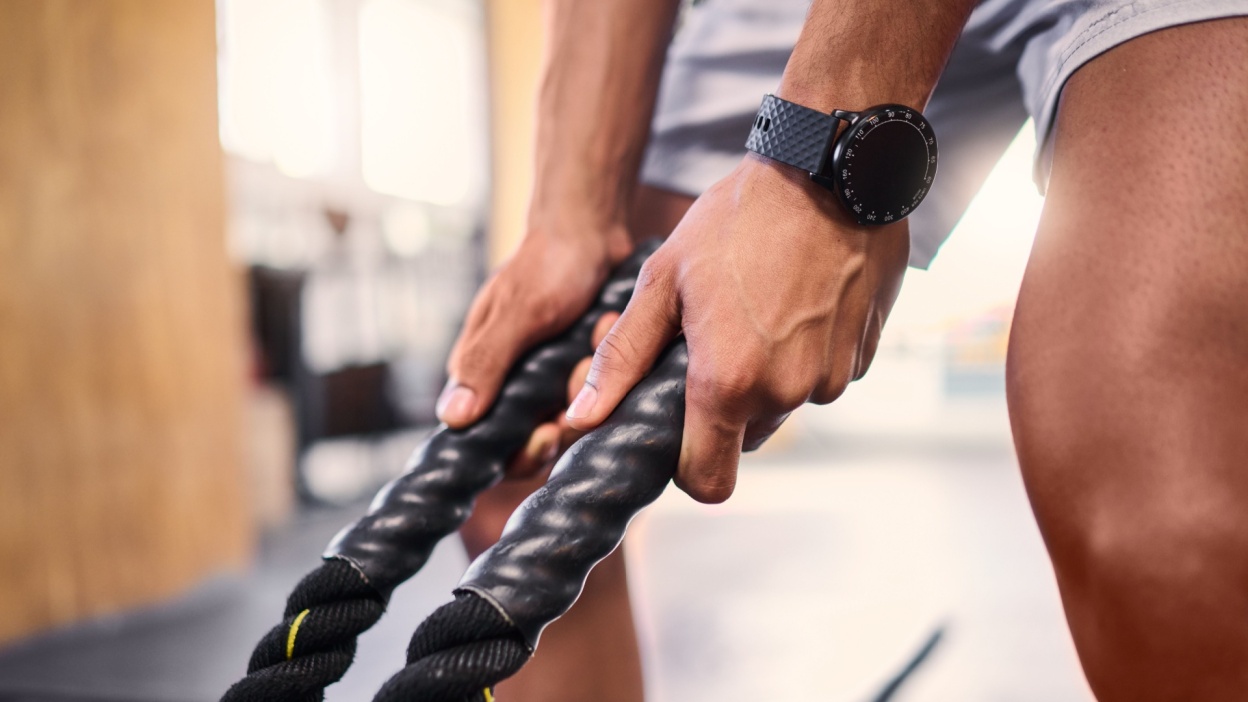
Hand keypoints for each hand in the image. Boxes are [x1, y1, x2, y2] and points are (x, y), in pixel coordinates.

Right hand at [437, 221, 632, 475]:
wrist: (589, 229)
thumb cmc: (546, 264)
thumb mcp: (517, 313)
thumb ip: (485, 363)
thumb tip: (451, 418)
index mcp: (483, 375)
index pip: (491, 444)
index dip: (521, 452)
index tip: (550, 432)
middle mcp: (515, 385)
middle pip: (539, 440)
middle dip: (568, 415)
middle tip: (583, 372)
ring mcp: (552, 380)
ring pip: (575, 419)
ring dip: (590, 381)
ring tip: (595, 330)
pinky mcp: (584, 372)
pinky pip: (601, 395)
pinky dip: (607, 367)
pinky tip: (606, 326)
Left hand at [565, 155, 908, 501]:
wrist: (831, 171)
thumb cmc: (739, 219)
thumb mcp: (663, 281)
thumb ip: (623, 358)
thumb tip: (581, 418)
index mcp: (728, 383)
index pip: (708, 482)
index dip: (688, 466)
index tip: (679, 429)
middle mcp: (786, 393)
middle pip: (745, 437)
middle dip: (726, 404)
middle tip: (713, 338)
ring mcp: (831, 377)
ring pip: (785, 404)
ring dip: (767, 374)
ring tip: (756, 308)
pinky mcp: (864, 356)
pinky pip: (823, 375)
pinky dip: (806, 352)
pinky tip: (796, 300)